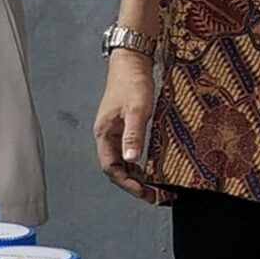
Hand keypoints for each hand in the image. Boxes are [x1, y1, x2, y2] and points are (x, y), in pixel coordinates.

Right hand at [94, 48, 173, 205]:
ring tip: (155, 189)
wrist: (132, 61)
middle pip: (116, 169)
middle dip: (133, 185)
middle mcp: (107, 136)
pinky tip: (152, 170)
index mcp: (104, 133)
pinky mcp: (125, 127)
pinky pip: (130, 152)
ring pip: (123, 162)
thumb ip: (133, 135)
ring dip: (137, 177)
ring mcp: (116, 132)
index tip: (143, 192)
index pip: (110, 167)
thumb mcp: (137, 110)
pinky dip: (140, 165)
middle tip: (153, 197)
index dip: (126, 182)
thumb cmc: (132, 83)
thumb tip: (130, 161)